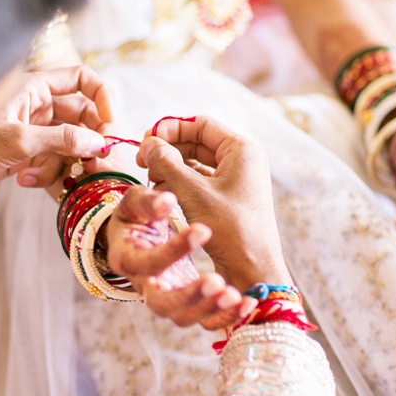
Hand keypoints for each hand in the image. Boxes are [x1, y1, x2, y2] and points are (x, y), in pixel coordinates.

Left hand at [0, 66, 113, 207]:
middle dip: (90, 138)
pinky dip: (48, 173)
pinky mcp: (26, 154)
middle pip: (82, 114)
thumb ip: (62, 140)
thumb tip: (99, 142)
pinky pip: (54, 161)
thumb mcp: (19, 141)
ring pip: (70, 142)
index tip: (111, 123)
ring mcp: (32, 130)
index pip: (81, 78)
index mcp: (33, 86)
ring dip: (67, 161)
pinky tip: (27, 181)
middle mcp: (36, 104)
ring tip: (53, 176)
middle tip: (98, 161)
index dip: (103, 96)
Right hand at [104, 185, 256, 329]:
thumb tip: (167, 201)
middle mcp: (144, 285)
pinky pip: (205, 321)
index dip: (173, 250)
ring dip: (209, 308)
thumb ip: (149, 201)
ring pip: (184, 317)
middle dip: (190, 295)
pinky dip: (226, 316)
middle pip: (161, 303)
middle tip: (216, 280)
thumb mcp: (137, 201)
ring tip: (235, 294)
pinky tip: (247, 302)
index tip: (203, 230)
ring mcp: (168, 296)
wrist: (142, 232)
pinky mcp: (189, 302)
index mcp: (127, 258)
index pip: (147, 262)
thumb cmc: (139, 214)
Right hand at [135, 116, 291, 291]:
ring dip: (170, 168)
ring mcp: (235, 181)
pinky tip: (162, 194)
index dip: (170, 128)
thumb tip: (148, 143)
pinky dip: (178, 184)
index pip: (201, 125)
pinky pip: (198, 182)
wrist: (253, 270)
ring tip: (151, 180)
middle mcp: (241, 161)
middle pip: (196, 142)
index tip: (146, 139)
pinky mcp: (227, 199)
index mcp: (241, 151)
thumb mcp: (193, 193)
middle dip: (168, 150)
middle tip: (142, 160)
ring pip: (195, 163)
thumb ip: (167, 163)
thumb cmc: (231, 230)